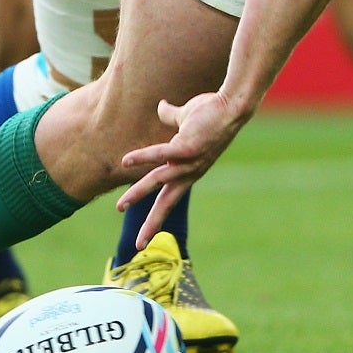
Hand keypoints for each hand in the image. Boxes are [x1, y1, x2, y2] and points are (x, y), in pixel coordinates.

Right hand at [115, 91, 250, 243]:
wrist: (232, 105)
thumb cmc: (212, 110)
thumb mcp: (186, 118)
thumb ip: (171, 115)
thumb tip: (161, 106)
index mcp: (188, 169)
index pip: (169, 198)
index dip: (158, 217)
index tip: (147, 236)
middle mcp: (189, 171)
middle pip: (166, 203)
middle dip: (152, 225)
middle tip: (138, 247)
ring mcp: (189, 161)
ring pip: (158, 181)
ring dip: (138, 195)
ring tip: (120, 207)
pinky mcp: (187, 148)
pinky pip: (161, 154)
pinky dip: (143, 157)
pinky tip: (126, 161)